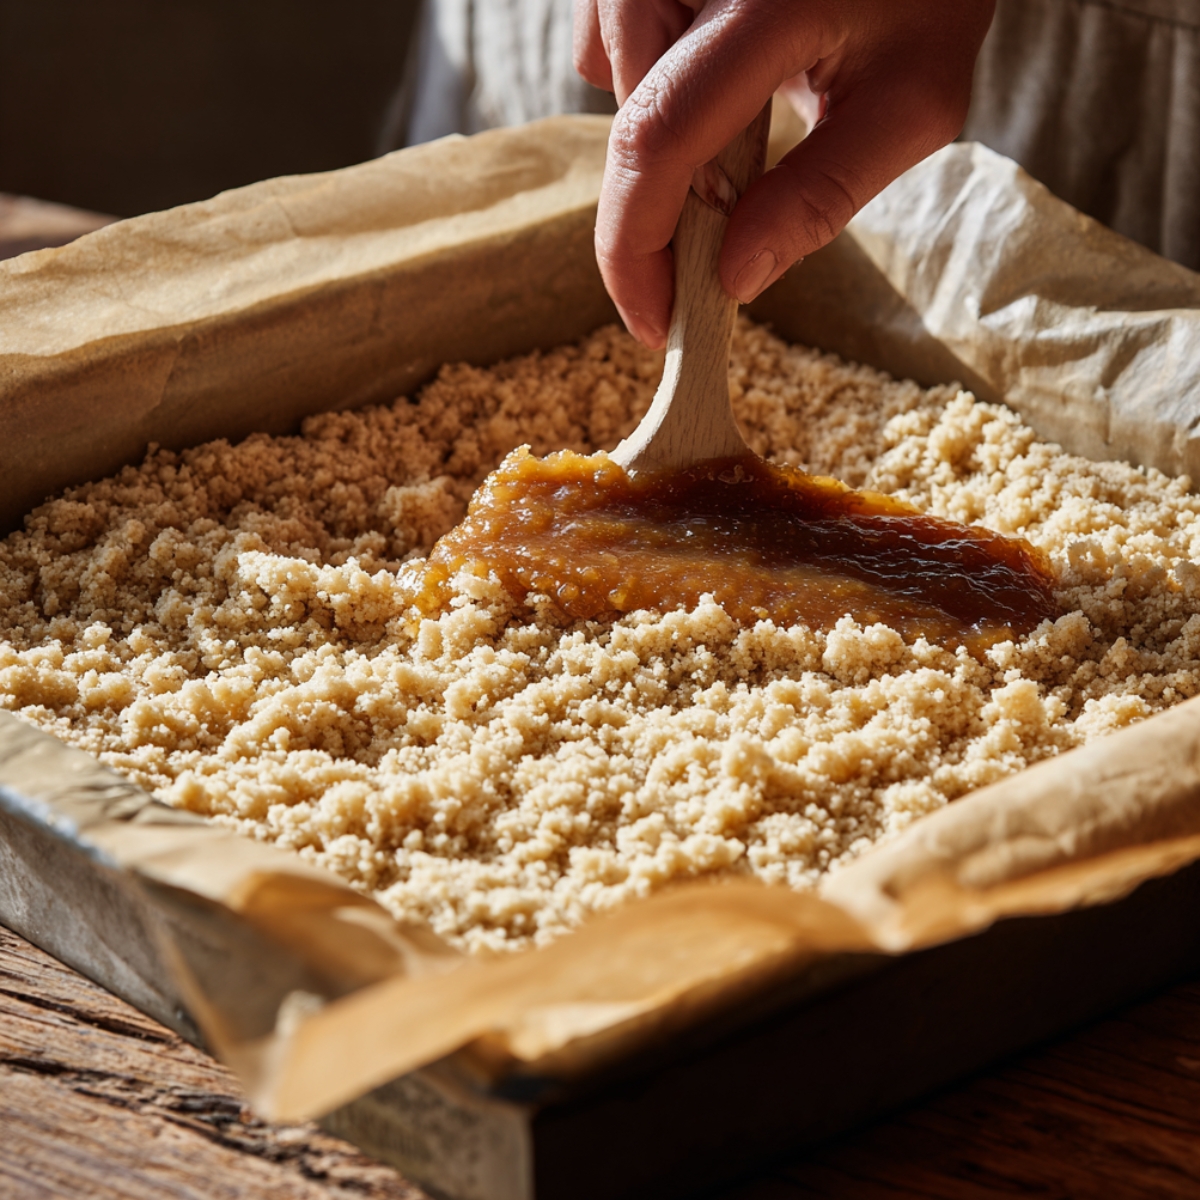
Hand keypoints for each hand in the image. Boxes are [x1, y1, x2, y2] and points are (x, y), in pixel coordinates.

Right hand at [574, 0, 994, 346]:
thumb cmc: (923, 0)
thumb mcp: (909, 105)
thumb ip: (823, 194)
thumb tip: (733, 278)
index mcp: (762, 5)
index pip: (658, 138)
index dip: (636, 247)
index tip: (653, 320)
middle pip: (629, 121)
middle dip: (664, 192)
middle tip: (733, 198)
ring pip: (609, 80)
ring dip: (660, 126)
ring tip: (740, 101)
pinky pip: (605, 40)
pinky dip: (649, 73)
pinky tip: (709, 61)